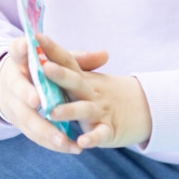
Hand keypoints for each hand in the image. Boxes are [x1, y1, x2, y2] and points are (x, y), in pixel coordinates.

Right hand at [0, 36, 108, 153]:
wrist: (13, 88)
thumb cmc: (40, 71)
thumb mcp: (54, 61)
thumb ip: (77, 59)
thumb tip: (105, 55)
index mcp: (21, 59)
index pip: (17, 49)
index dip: (21, 47)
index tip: (27, 44)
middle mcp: (14, 80)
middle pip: (18, 87)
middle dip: (27, 94)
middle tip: (38, 100)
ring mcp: (15, 103)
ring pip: (27, 117)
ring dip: (43, 128)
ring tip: (62, 139)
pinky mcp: (20, 122)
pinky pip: (33, 134)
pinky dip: (50, 142)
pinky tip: (69, 147)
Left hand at [36, 33, 152, 149]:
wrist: (143, 107)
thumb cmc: (103, 92)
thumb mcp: (87, 77)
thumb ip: (67, 66)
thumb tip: (43, 43)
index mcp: (82, 77)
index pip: (67, 59)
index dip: (52, 48)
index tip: (35, 35)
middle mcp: (90, 92)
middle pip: (75, 81)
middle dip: (59, 75)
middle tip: (44, 67)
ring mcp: (100, 110)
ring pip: (84, 109)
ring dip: (68, 110)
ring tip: (52, 112)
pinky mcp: (109, 130)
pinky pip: (100, 134)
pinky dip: (92, 138)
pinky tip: (82, 143)